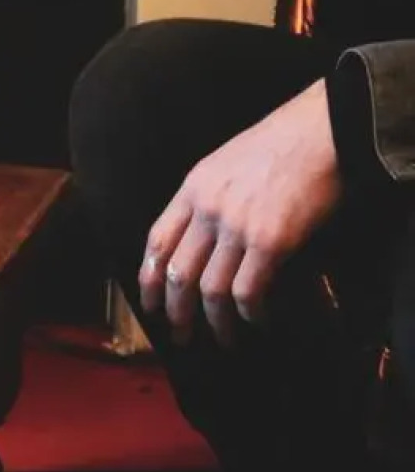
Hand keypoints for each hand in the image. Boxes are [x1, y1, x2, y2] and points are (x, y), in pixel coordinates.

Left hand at [139, 79, 341, 345]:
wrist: (320, 131)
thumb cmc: (281, 144)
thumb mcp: (225, 162)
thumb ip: (209, 197)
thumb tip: (206, 238)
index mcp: (192, 188)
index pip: (157, 242)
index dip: (150, 279)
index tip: (150, 304)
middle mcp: (207, 209)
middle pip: (178, 273)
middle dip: (176, 312)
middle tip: (182, 337)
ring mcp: (236, 226)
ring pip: (211, 289)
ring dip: (216, 323)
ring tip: (225, 340)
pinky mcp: (271, 241)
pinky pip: (249, 291)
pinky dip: (251, 314)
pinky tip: (259, 322)